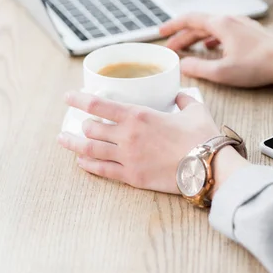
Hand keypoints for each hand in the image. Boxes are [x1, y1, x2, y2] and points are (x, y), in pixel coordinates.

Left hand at [58, 92, 219, 193]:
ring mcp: (127, 158)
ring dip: (75, 144)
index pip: (98, 105)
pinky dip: (88, 165)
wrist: (209, 167)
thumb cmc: (202, 136)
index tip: (68, 96)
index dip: (79, 99)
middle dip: (83, 123)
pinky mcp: (132, 177)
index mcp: (138, 115)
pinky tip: (81, 161)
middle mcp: (127, 136)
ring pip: (91, 149)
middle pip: (92, 128)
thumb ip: (183, 99)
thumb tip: (180, 95)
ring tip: (63, 139)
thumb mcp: (194, 109)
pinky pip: (103, 170)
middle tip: (81, 122)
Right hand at [161, 14, 272, 87]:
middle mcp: (229, 19)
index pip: (189, 19)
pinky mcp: (249, 32)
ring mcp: (241, 24)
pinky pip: (223, 30)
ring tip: (187, 48)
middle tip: (170, 46)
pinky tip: (211, 47)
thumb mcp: (222, 72)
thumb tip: (183, 65)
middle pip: (199, 24)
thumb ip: (198, 68)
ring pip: (211, 27)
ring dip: (196, 37)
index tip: (161, 31)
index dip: (172, 26)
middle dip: (182, 35)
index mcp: (220, 24)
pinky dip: (211, 38)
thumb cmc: (259, 65)